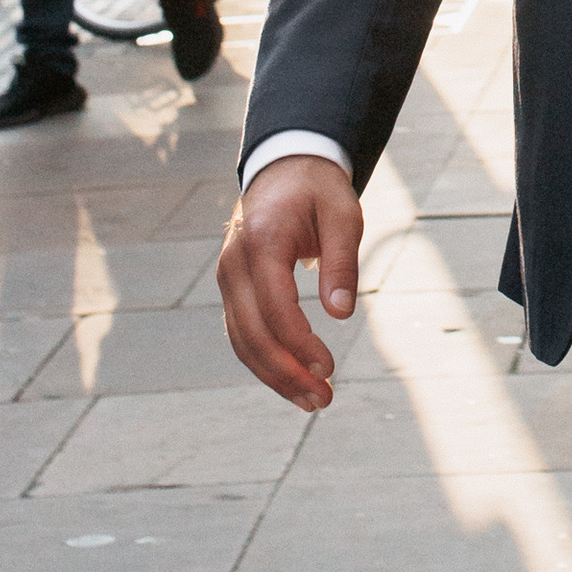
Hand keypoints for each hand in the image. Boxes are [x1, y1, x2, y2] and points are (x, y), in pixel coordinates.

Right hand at [219, 158, 365, 410]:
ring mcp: (227, 278)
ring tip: (313, 401)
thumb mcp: (343, 215)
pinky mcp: (232, 290)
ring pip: (242, 341)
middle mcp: (234, 263)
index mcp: (261, 241)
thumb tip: (340, 314)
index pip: (275, 307)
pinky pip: (242, 334)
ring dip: (274, 376)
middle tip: (324, 399)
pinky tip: (292, 381)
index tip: (329, 367)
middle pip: (253, 333)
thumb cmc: (319, 192)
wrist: (284, 170)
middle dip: (287, 373)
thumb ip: (342, 262)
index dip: (300, 343)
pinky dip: (264, 362)